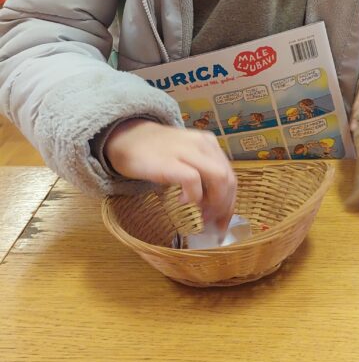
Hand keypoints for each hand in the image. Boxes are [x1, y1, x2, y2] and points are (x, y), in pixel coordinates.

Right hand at [105, 119, 236, 231]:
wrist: (125, 137)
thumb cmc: (155, 152)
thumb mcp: (184, 156)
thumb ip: (201, 172)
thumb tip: (215, 205)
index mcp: (208, 144)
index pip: (230, 175)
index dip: (230, 203)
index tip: (223, 223)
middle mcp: (202, 144)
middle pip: (228, 179)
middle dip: (224, 207)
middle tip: (211, 224)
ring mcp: (187, 151)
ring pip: (219, 178)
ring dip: (214, 203)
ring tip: (199, 215)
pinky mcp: (169, 161)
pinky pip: (193, 180)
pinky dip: (193, 196)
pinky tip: (181, 201)